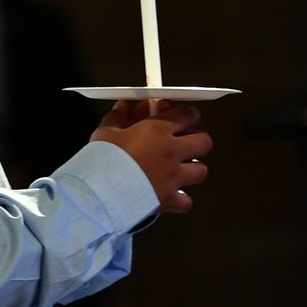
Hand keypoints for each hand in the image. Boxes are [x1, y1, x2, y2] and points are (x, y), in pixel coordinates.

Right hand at [91, 101, 213, 213]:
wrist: (102, 192)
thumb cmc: (104, 157)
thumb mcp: (105, 131)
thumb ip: (117, 116)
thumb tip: (124, 105)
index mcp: (158, 130)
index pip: (188, 115)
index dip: (187, 114)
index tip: (181, 117)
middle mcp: (172, 152)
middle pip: (204, 142)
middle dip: (197, 140)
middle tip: (184, 144)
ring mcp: (174, 177)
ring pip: (201, 170)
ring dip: (192, 169)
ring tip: (178, 170)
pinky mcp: (170, 199)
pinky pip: (187, 201)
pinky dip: (181, 199)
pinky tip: (170, 195)